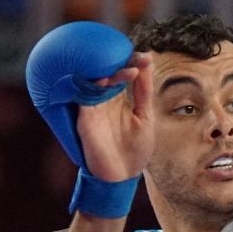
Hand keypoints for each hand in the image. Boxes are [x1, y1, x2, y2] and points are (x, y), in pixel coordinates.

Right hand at [75, 53, 153, 182]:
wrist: (123, 176)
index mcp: (118, 99)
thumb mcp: (145, 116)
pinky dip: (94, 87)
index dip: (132, 62)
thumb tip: (146, 64)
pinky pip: (84, 98)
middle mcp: (103, 100)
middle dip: (122, 62)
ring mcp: (93, 108)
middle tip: (140, 56)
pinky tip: (105, 79)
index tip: (148, 56)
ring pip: (96, 82)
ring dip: (111, 74)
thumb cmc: (135, 148)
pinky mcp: (85, 119)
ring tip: (130, 69)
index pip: (122, 73)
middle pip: (108, 73)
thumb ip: (143, 92)